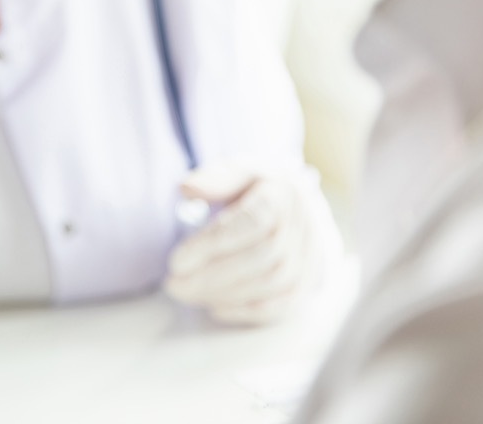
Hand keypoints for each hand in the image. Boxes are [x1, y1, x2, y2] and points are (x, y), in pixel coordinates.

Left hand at [164, 164, 336, 324]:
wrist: (295, 209)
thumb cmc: (257, 189)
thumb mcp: (237, 172)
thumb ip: (215, 179)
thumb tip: (186, 188)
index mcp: (282, 194)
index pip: (252, 222)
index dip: (213, 244)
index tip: (176, 260)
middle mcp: (302, 227)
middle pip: (262, 258)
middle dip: (212, 276)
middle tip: (173, 284)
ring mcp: (309, 258)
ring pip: (271, 284)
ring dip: (224, 293)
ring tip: (186, 293)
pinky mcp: (305, 284)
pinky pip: (281, 304)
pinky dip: (245, 310)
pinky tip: (213, 307)